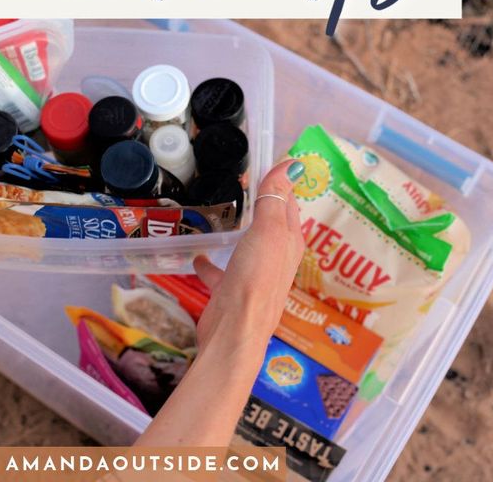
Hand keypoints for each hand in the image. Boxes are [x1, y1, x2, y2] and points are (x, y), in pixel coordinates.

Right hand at [192, 158, 304, 357]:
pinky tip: (197, 255)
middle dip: (262, 204)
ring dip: (241, 232)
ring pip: (249, 246)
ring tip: (224, 214)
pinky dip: (212, 262)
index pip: (290, 204)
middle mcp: (276, 259)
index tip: (268, 162)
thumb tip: (295, 164)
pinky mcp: (232, 291)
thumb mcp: (268, 230)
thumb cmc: (256, 277)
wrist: (235, 331)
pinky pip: (221, 271)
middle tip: (244, 181)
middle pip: (271, 224)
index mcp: (289, 241)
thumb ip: (275, 197)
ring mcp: (254, 276)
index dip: (282, 183)